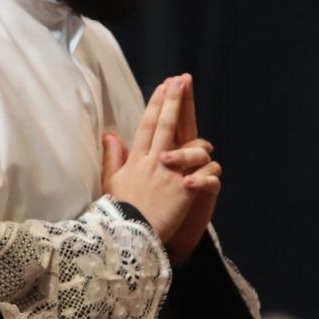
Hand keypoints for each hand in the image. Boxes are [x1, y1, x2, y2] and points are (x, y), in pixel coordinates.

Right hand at [99, 78, 217, 250]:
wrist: (129, 237)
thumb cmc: (120, 211)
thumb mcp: (112, 182)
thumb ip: (113, 157)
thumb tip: (109, 134)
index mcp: (136, 160)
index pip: (147, 125)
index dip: (156, 104)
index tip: (163, 86)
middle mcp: (153, 161)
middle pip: (165, 125)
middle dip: (173, 101)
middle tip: (181, 81)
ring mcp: (169, 174)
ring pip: (187, 144)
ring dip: (197, 140)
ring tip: (203, 139)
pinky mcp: (184, 189)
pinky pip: (204, 171)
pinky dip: (208, 168)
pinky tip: (208, 168)